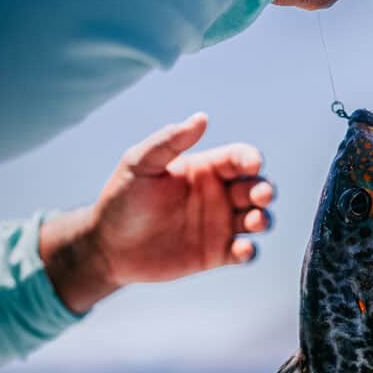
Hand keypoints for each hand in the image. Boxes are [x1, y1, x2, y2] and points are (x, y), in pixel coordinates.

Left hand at [39, 113, 273, 313]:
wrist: (107, 246)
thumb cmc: (121, 199)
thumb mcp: (139, 164)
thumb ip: (169, 141)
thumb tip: (201, 117)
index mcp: (205, 169)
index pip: (238, 159)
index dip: (250, 159)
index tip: (251, 165)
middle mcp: (218, 196)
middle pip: (255, 188)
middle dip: (264, 190)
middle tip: (260, 195)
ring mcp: (219, 225)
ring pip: (256, 219)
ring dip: (263, 218)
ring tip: (254, 222)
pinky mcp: (216, 254)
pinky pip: (243, 253)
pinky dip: (250, 252)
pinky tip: (241, 250)